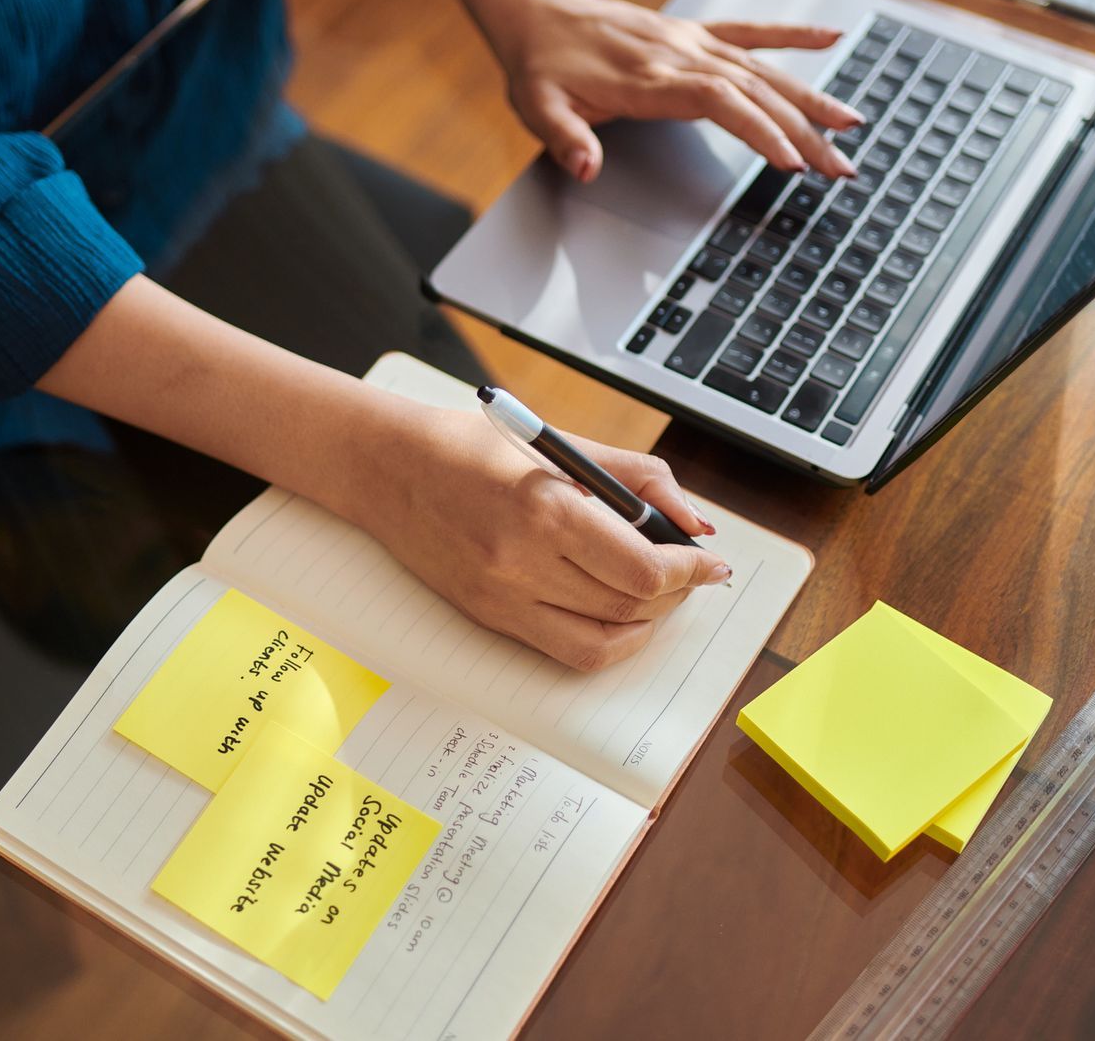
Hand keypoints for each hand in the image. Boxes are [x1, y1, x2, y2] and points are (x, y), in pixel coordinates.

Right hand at [347, 405, 730, 670]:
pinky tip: (619, 615)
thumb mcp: (560, 444)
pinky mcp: (489, 617)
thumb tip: (694, 522)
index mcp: (545, 506)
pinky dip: (608, 640)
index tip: (709, 563)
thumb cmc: (470, 445)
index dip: (690, 570)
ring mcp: (503, 597)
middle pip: (630, 604)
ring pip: (605, 637)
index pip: (643, 567)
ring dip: (647, 620)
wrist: (386, 469)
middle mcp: (522, 560)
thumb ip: (637, 479)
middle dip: (676, 592)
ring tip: (657, 592)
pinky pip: (568, 651)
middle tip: (690, 572)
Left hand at [486, 0, 863, 183]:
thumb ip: (566, 140)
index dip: (758, 129)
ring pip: (762, 69)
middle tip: (841, 165)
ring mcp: (691, 41)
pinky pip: (750, 31)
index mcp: (647, 79)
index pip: (717, 103)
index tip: (791, 159)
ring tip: (852, 124)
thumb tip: (586, 168)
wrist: (540, 13)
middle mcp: (678, 55)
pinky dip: (792, 35)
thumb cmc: (542, 68)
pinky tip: (833, 38)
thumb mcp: (539, 109)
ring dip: (810, 97)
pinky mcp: (694, 32)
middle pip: (754, 91)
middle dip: (803, 129)